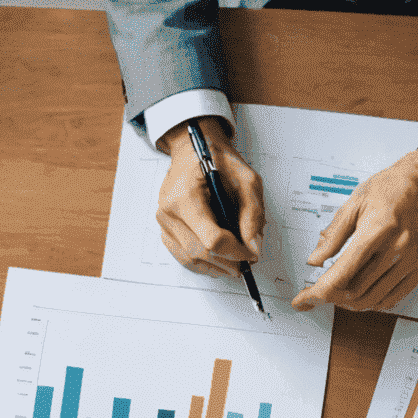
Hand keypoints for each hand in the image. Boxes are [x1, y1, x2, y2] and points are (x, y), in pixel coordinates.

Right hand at [155, 118, 264, 278]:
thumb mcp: (246, 177)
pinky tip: (218, 261)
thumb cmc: (216, 159)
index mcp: (185, 195)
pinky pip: (183, 256)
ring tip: (235, 263)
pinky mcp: (165, 230)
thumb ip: (253, 211)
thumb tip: (253, 245)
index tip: (251, 254)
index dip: (235, 252)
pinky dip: (203, 263)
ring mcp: (164, 222)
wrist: (193, 150)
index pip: (211, 239)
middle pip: (201, 252)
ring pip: (191, 259)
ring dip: (216, 267)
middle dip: (227, 262)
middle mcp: (169, 211)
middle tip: (246, 261)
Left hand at [291, 143, 417, 313]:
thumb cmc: (394, 187)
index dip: (317, 292)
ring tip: (337, 293)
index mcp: (377, 230)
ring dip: (349, 303)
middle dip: (331, 297)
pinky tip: (362, 294)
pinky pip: (393, 298)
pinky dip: (372, 302)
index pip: (341, 274)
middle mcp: (396, 249)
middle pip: (355, 292)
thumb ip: (334, 234)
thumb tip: (315, 260)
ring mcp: (410, 261)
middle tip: (319, 292)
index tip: (303, 300)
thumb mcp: (356, 202)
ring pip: (372, 299)